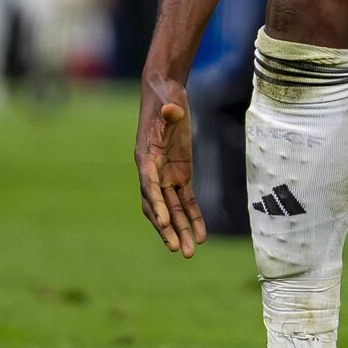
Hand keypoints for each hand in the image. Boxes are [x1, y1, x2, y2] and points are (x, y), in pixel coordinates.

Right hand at [136, 73, 205, 255]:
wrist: (166, 95)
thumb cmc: (165, 98)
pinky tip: (202, 235)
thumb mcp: (168, 101)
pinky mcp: (180, 175)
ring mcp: (166, 175)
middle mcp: (153, 171)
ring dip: (181, 230)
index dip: (156, 204)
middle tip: (177, 249)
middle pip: (159, 205)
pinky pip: (186, 200)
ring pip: (173, 209)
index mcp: (145, 157)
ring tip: (191, 252)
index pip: (149, 185)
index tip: (165, 223)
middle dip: (169, 228)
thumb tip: (172, 111)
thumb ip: (170, 110)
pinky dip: (194, 217)